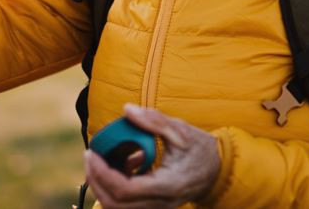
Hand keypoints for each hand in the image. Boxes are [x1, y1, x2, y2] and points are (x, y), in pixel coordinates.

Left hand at [84, 104, 220, 208]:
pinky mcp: (155, 206)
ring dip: (103, 187)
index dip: (102, 173)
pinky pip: (128, 205)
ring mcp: (158, 207)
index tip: (91, 153)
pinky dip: (116, 189)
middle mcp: (162, 202)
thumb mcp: (180, 130)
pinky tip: (121, 167)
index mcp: (167, 185)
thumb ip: (154, 121)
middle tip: (89, 157)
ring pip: (119, 208)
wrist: (219, 169)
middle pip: (116, 204)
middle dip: (96, 181)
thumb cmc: (201, 148)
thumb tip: (127, 110)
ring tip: (99, 162)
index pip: (125, 189)